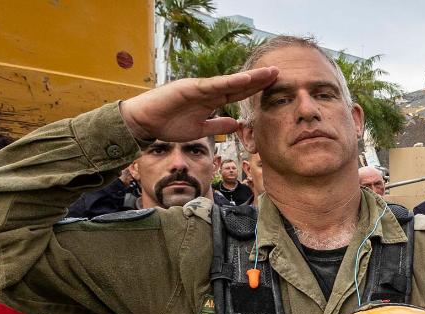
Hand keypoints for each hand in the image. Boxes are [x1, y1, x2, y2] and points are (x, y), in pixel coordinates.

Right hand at [119, 68, 278, 142]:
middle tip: (279, 73)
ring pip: (230, 82)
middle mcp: (208, 91)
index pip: (238, 93)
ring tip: (268, 73)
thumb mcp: (200, 129)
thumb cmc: (169, 124)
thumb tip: (236, 123)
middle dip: (259, 80)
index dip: (256, 89)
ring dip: (250, 78)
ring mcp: (200, 88)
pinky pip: (213, 85)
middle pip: (239, 85)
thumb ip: (217, 125)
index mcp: (211, 100)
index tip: (274, 85)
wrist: (145, 123)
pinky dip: (230, 82)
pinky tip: (245, 79)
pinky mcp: (190, 88)